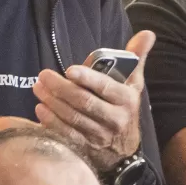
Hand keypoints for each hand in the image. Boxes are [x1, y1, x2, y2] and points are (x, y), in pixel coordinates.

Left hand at [35, 29, 151, 170]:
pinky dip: (51, 122)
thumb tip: (147, 33)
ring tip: (38, 88)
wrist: (124, 150)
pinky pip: (66, 135)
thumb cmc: (124, 108)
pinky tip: (41, 109)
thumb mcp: (133, 85)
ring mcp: (101, 136)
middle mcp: (116, 119)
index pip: (106, 87)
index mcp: (127, 100)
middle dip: (61, 88)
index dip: (88, 79)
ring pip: (73, 118)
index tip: (70, 70)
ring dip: (52, 102)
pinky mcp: (87, 148)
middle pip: (84, 102)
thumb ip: (136, 57)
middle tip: (43, 76)